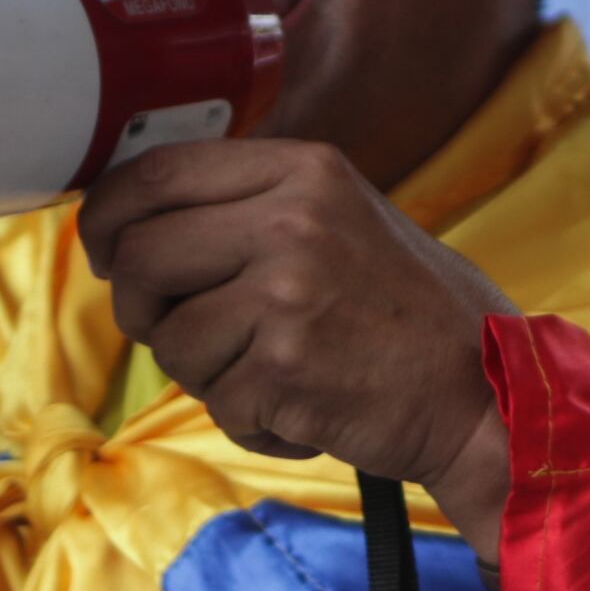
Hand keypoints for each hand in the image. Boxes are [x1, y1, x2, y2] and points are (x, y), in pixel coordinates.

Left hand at [80, 138, 520, 555]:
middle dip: (141, 307)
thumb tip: (129, 224)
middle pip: (139, 256)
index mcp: (304, 169)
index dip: (107, 215)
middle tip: (178, 331)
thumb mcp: (341, 217)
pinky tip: (306, 408)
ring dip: (208, 374)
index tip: (102, 248)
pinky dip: (251, 421)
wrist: (487, 390)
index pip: (157, 172)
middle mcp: (292, 219)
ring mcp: (287, 292)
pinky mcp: (286, 366)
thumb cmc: (408, 313)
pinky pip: (216, 402)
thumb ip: (250, 209)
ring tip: (278, 372)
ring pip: (169, 340)